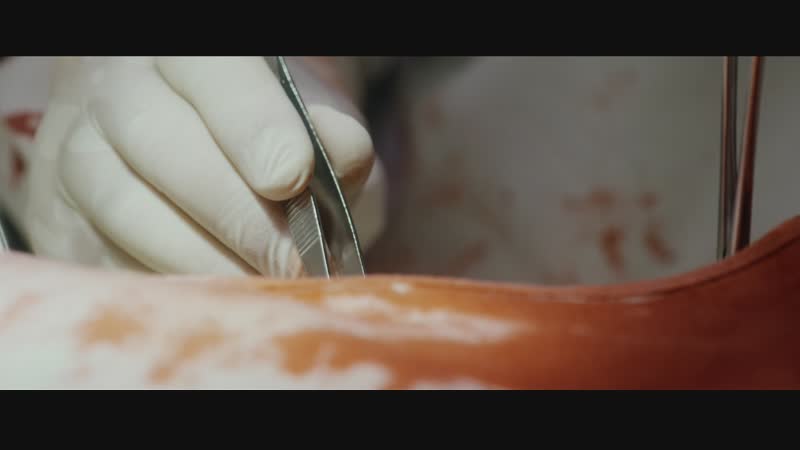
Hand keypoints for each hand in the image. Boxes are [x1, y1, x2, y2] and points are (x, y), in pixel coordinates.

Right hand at [21, 57, 385, 276]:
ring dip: (203, 260)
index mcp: (185, 52)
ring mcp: (76, 154)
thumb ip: (325, 125)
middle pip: (159, 142)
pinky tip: (217, 296)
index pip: (213, 74)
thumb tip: (342, 153)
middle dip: (235, 213)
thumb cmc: (253, 127)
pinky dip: (166, 287)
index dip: (252, 125)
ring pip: (123, 207)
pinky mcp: (57, 218)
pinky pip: (103, 259)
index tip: (291, 177)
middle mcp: (117, 90)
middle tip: (293, 261)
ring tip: (263, 285)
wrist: (174, 137)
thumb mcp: (298, 112)